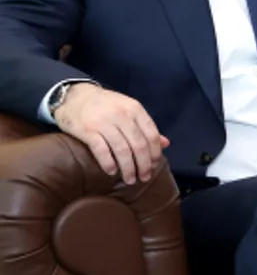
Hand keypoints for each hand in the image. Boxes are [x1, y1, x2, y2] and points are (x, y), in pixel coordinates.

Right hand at [53, 83, 168, 184]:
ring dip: (128, 168)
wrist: (73, 95)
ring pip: (122, 150)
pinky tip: (112, 171)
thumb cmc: (105, 106)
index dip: (154, 154)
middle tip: (144, 177)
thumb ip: (145, 127)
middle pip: (139, 145)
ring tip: (130, 179)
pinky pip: (101, 150)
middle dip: (143, 165)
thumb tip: (165, 144)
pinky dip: (108, 163)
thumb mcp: (128, 110)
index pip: (151, 135)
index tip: (154, 166)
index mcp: (135, 109)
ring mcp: (104, 122)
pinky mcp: (87, 130)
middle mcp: (121, 115)